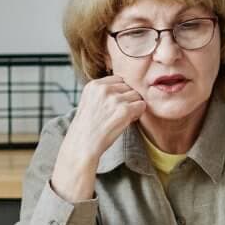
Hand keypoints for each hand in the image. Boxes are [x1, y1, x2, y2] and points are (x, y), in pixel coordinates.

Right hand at [50, 76, 146, 201]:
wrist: (83, 145)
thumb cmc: (87, 128)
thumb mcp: (89, 102)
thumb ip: (103, 92)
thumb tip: (126, 88)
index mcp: (94, 85)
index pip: (118, 79)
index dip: (120, 92)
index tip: (115, 104)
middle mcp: (104, 89)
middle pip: (128, 86)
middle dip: (127, 99)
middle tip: (119, 113)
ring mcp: (114, 99)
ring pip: (136, 95)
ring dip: (134, 106)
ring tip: (123, 118)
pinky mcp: (124, 110)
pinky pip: (141, 105)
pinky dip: (138, 114)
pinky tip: (128, 121)